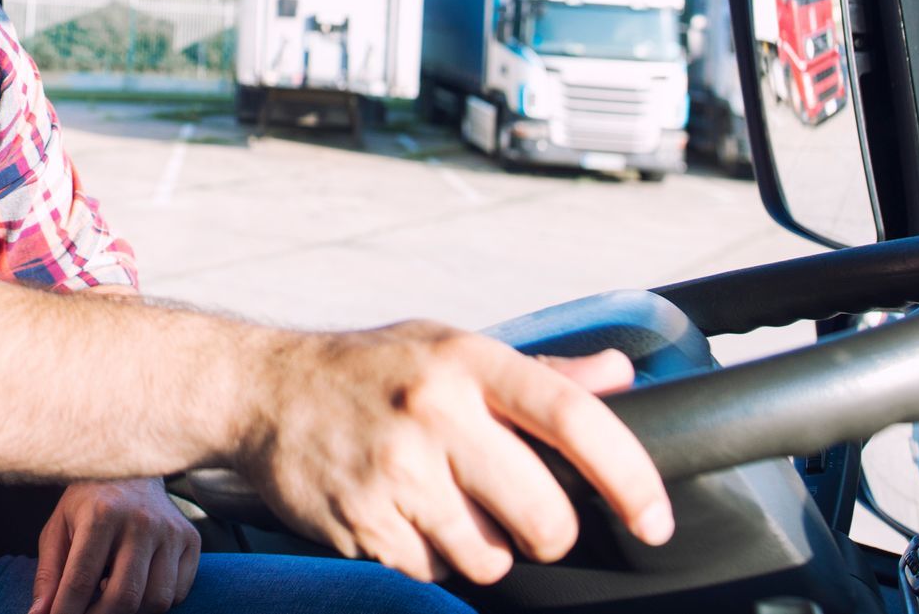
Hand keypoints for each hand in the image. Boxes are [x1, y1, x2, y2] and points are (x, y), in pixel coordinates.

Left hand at [30, 478, 201, 613]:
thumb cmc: (88, 503)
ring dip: (131, 612)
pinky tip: (137, 584)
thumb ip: (48, 574)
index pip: (81, 580)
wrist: (132, 468)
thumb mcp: (59, 528)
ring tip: (111, 596)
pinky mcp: (191, 539)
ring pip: (156, 600)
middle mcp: (141, 521)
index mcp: (102, 513)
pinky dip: (155, 601)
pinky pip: (177, 593)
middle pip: (123, 597)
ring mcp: (170, 531)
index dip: (66, 612)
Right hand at [240, 322, 671, 585]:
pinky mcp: (363, 521)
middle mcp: (435, 411)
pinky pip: (431, 571)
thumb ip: (541, 371)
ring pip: (489, 556)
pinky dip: (426, 556)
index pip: (574, 418)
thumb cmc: (371, 369)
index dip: (630, 476)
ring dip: (480, 547)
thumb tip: (621, 374)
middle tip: (521, 513)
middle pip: (543, 516)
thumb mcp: (452, 347)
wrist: (264, 389)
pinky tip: (399, 513)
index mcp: (468, 361)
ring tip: (442, 502)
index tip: (654, 517)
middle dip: (546, 533)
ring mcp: (396, 470)